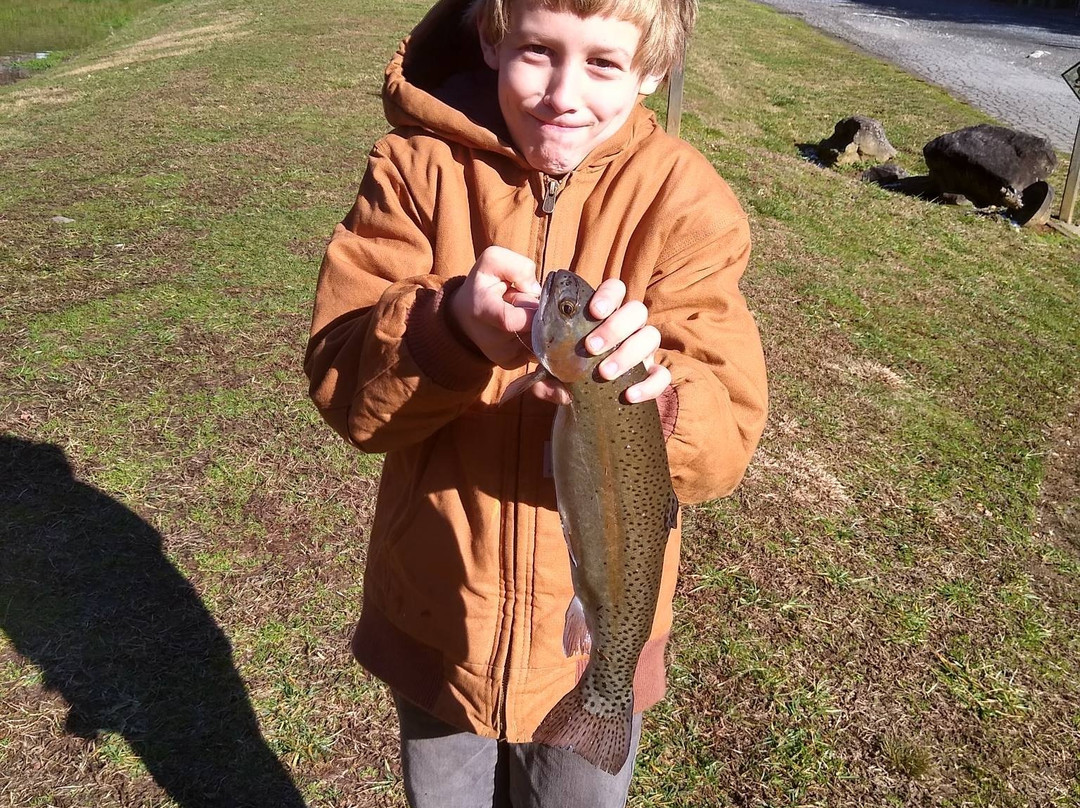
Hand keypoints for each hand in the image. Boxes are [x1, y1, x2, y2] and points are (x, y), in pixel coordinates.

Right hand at [449, 246, 540, 368]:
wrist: (464, 316)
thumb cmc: (482, 285)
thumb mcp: (492, 261)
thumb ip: (516, 266)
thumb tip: (535, 289)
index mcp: (483, 311)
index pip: (510, 319)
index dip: (530, 310)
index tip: (533, 297)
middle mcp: (492, 340)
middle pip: (534, 326)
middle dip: (536, 310)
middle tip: (521, 301)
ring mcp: (503, 356)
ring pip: (540, 337)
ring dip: (537, 323)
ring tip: (520, 314)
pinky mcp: (512, 363)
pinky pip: (538, 347)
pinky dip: (535, 335)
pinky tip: (521, 327)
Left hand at [529, 279, 671, 405]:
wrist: (583, 397)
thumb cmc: (566, 372)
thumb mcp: (549, 371)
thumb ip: (544, 378)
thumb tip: (556, 390)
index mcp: (605, 315)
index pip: (615, 289)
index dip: (608, 295)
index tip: (594, 312)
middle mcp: (629, 327)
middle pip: (636, 310)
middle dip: (615, 327)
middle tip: (590, 348)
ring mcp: (643, 350)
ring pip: (651, 337)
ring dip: (628, 354)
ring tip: (604, 374)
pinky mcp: (652, 375)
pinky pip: (662, 376)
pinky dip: (649, 385)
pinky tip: (628, 396)